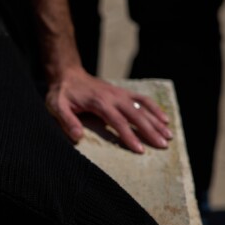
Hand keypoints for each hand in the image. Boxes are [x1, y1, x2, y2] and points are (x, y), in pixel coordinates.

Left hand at [45, 65, 173, 153]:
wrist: (67, 74)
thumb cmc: (61, 94)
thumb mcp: (57, 107)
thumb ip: (67, 121)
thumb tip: (77, 137)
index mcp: (100, 102)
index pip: (118, 121)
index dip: (129, 136)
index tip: (140, 150)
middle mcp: (114, 97)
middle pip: (136, 115)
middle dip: (150, 131)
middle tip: (162, 146)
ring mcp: (120, 93)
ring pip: (143, 107)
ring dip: (157, 121)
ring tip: (168, 135)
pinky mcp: (122, 93)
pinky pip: (143, 100)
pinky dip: (155, 109)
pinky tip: (164, 119)